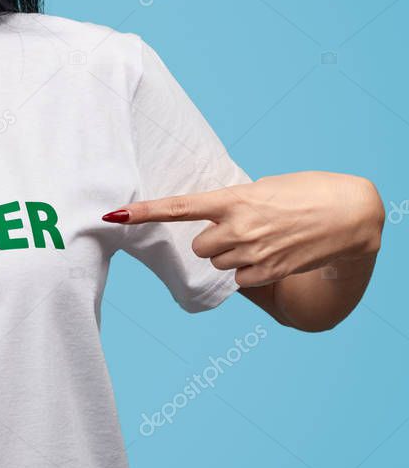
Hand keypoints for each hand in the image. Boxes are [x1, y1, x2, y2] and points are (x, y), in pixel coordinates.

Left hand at [102, 171, 384, 287]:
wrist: (352, 213)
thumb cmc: (305, 193)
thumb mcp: (265, 188)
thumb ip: (233, 204)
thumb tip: (211, 220)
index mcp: (235, 199)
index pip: (179, 208)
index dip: (143, 212)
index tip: (114, 215)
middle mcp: (240, 227)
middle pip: (199, 247)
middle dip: (213, 241)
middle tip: (240, 230)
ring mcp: (255, 252)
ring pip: (218, 263)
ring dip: (232, 255)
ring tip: (263, 240)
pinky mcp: (269, 272)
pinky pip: (240, 278)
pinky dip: (250, 270)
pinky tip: (273, 255)